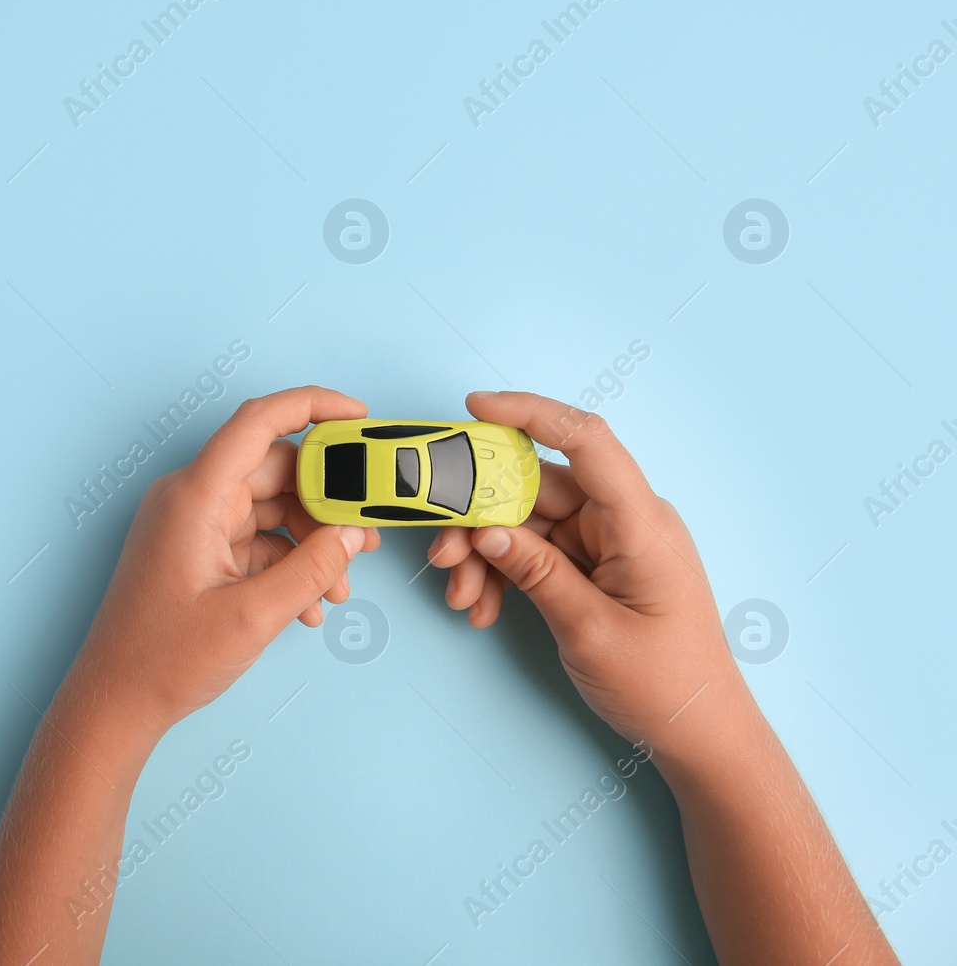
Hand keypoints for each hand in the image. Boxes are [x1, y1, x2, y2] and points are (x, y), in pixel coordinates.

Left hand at [69, 386, 380, 736]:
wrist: (116, 702)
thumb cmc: (164, 660)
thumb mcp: (254, 615)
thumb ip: (313, 569)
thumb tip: (352, 535)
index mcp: (195, 496)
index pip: (259, 422)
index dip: (313, 407)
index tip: (359, 415)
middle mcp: (191, 499)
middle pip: (275, 470)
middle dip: (327, 501)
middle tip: (366, 535)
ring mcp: (192, 525)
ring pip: (270, 508)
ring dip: (311, 542)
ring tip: (340, 586)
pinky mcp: (196, 551)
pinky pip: (255, 539)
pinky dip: (287, 563)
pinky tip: (309, 605)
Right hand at [427, 391, 747, 758]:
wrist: (699, 734)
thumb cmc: (663, 683)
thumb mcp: (589, 630)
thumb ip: (536, 571)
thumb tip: (485, 528)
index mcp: (641, 522)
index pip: (586, 441)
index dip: (530, 413)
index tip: (474, 407)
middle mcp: (624, 521)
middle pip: (537, 488)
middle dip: (480, 518)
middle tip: (442, 554)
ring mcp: (608, 543)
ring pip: (526, 523)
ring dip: (485, 555)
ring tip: (461, 597)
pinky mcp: (594, 567)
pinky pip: (535, 552)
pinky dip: (504, 574)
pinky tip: (483, 607)